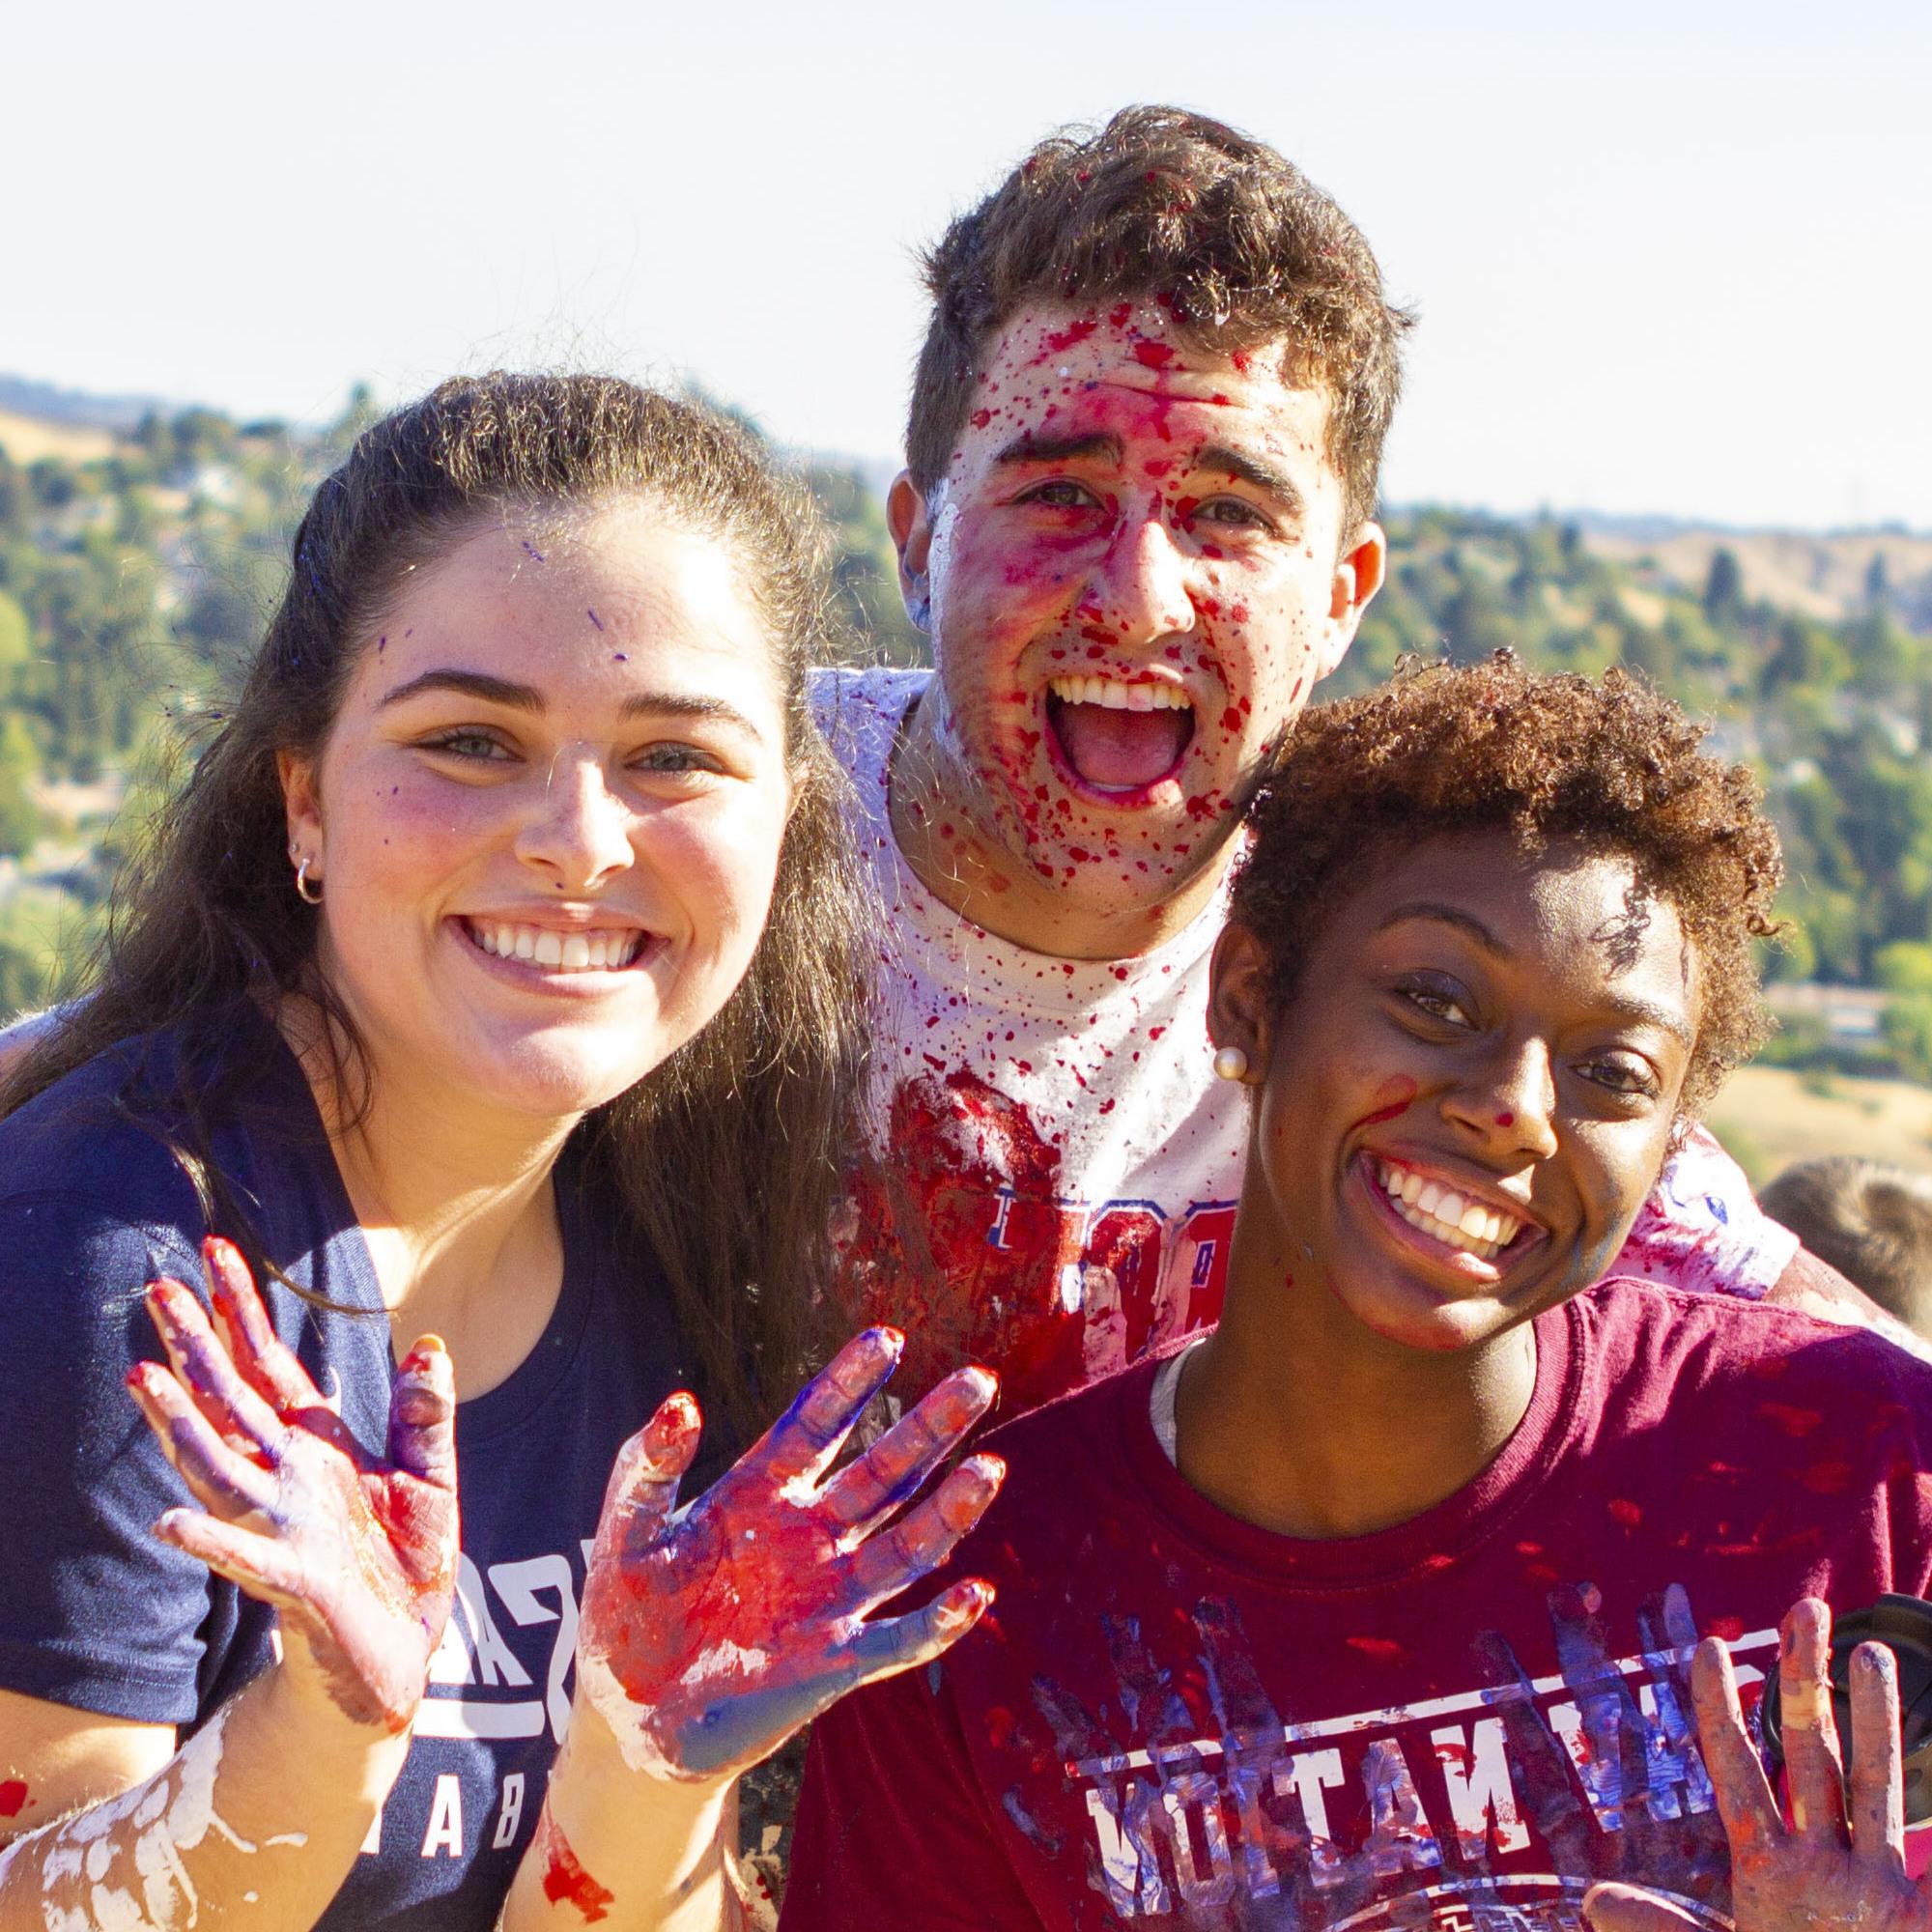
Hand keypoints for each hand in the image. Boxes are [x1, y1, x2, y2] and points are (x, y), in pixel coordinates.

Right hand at [127, 1236, 458, 1734]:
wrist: (406, 1650)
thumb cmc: (410, 1563)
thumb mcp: (431, 1477)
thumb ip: (425, 1414)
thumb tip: (429, 1343)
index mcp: (318, 1446)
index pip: (271, 1365)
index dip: (244, 1310)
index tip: (216, 1252)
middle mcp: (287, 1477)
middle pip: (232, 1399)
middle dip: (197, 1346)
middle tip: (159, 1288)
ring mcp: (283, 1526)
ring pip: (219, 1466)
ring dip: (180, 1425)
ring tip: (142, 1376)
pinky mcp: (294, 1581)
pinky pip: (245, 1559)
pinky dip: (212, 1544)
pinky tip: (171, 1527)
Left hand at [574, 1326, 1002, 1781]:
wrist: (630, 1719)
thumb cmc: (629, 1615)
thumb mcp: (627, 1534)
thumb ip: (648, 1470)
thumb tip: (680, 1402)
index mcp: (761, 1491)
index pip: (817, 1424)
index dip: (851, 1381)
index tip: (886, 1338)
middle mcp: (808, 1535)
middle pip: (883, 1471)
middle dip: (930, 1426)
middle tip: (979, 1379)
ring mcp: (827, 1597)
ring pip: (906, 1544)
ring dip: (949, 1509)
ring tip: (990, 1468)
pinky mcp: (833, 1663)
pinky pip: (897, 1639)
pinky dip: (938, 1622)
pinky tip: (974, 1595)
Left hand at [1584, 1598, 1929, 1931]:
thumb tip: (1588, 1903)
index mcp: (1770, 1871)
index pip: (1736, 1773)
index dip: (1719, 1712)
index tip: (1707, 1645)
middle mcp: (1828, 1865)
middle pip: (1813, 1753)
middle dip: (1807, 1681)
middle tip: (1806, 1604)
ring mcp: (1881, 1889)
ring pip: (1877, 1787)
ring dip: (1877, 1721)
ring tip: (1871, 1650)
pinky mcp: (1923, 1920)